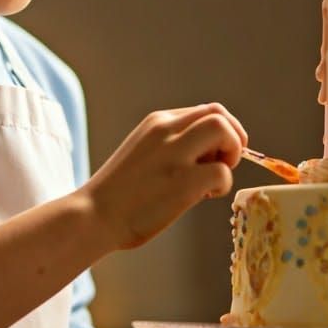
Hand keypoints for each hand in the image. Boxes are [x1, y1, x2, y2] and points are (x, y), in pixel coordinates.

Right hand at [82, 103, 246, 250]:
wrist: (93, 215)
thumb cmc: (118, 193)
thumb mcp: (143, 151)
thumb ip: (172, 144)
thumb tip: (210, 153)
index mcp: (156, 122)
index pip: (206, 111)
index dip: (221, 132)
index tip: (213, 155)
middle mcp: (166, 130)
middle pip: (219, 114)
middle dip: (234, 137)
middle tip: (223, 163)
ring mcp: (174, 154)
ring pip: (224, 130)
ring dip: (231, 153)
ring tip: (214, 177)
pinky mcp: (182, 181)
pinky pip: (223, 173)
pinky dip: (222, 185)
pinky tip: (202, 197)